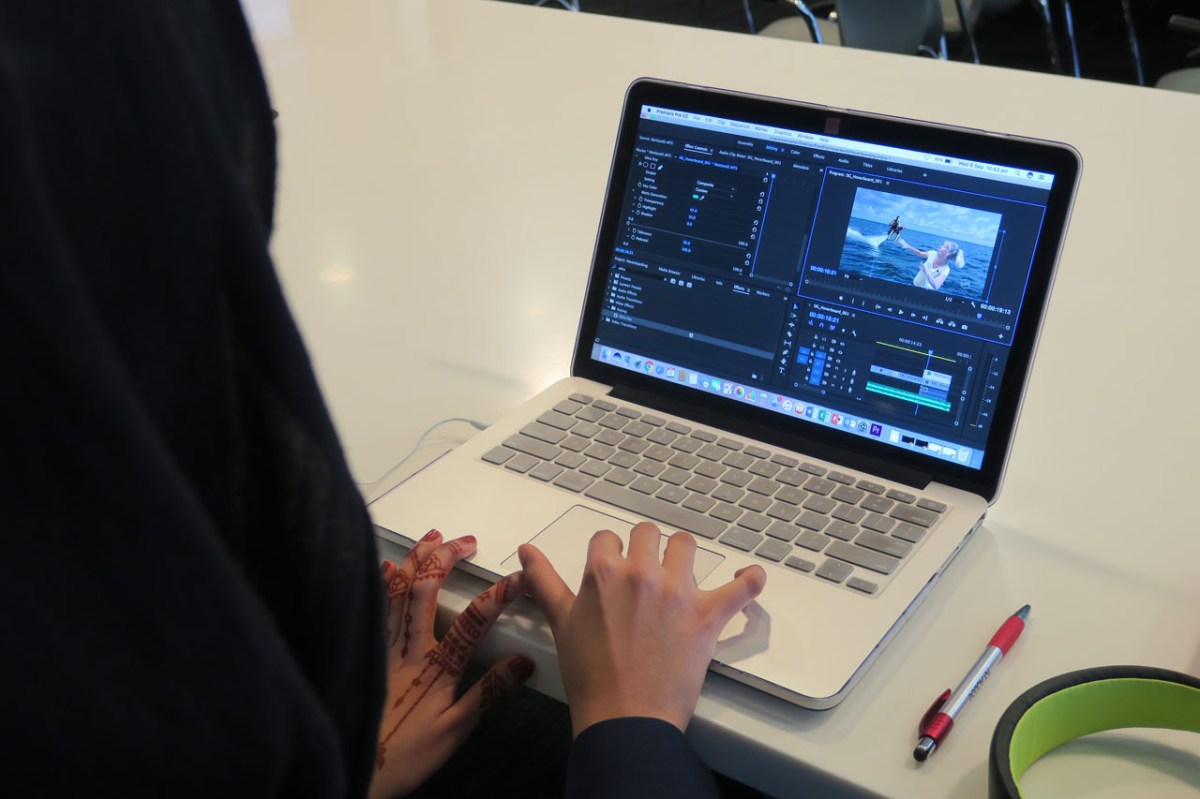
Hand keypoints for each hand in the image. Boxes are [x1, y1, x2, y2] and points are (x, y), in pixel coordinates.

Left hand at [370, 530, 533, 798]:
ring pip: (399, 593)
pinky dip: (385, 585)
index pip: (473, 621)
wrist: (358, 769)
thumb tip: (523, 664)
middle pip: (427, 592)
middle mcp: (410, 650)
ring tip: (431, 538)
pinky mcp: (372, 655)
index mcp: (438, 668)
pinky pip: (378, 610)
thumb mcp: (457, 730)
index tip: (518, 579)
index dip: (497, 596)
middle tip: (465, 541)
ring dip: (416, 560)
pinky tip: (388, 568)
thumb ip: (489, 693)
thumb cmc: (406, 754)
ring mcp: (387, 649)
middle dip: (447, 559)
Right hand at [518, 522, 765, 736]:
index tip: (613, 567)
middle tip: (644, 573)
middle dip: (645, 548)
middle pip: (648, 533)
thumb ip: (544, 581)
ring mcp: (678, 593)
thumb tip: (527, 551)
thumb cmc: (590, 676)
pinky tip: (750, 577)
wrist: (623, 717)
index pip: (608, 537)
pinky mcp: (707, 616)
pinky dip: (749, 581)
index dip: (609, 553)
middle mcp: (642, 574)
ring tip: (679, 575)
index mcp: (604, 573)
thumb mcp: (560, 623)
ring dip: (682, 556)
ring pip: (686, 546)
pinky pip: (740, 588)